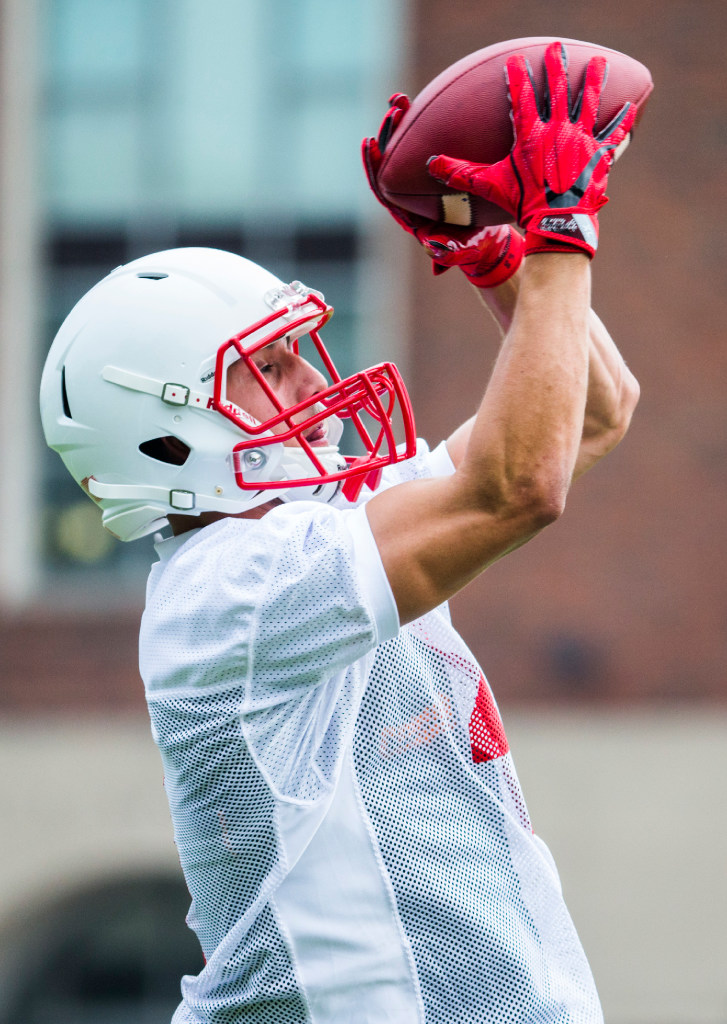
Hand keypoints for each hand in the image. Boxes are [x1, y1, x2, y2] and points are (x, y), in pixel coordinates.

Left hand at [363, 95, 522, 285]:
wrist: (487, 240)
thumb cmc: (474, 247)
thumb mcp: (464, 250)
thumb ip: (450, 253)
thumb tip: (433, 249)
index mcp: (408, 214)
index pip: (383, 187)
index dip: (374, 166)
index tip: (369, 142)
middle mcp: (409, 198)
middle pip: (389, 163)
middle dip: (388, 134)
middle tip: (395, 109)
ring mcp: (421, 183)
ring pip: (403, 150)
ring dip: (401, 124)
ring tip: (402, 100)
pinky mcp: (436, 172)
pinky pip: (423, 145)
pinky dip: (421, 125)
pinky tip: (422, 103)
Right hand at [428, 42, 635, 257]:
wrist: (558, 222)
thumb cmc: (522, 204)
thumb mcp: (490, 187)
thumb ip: (461, 173)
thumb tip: (430, 165)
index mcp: (531, 135)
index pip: (521, 98)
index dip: (517, 77)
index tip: (516, 59)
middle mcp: (558, 131)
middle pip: (557, 91)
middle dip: (556, 67)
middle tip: (556, 48)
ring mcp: (581, 141)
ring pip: (588, 103)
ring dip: (592, 82)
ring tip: (598, 63)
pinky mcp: (599, 155)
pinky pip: (613, 134)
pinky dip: (622, 121)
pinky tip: (631, 107)